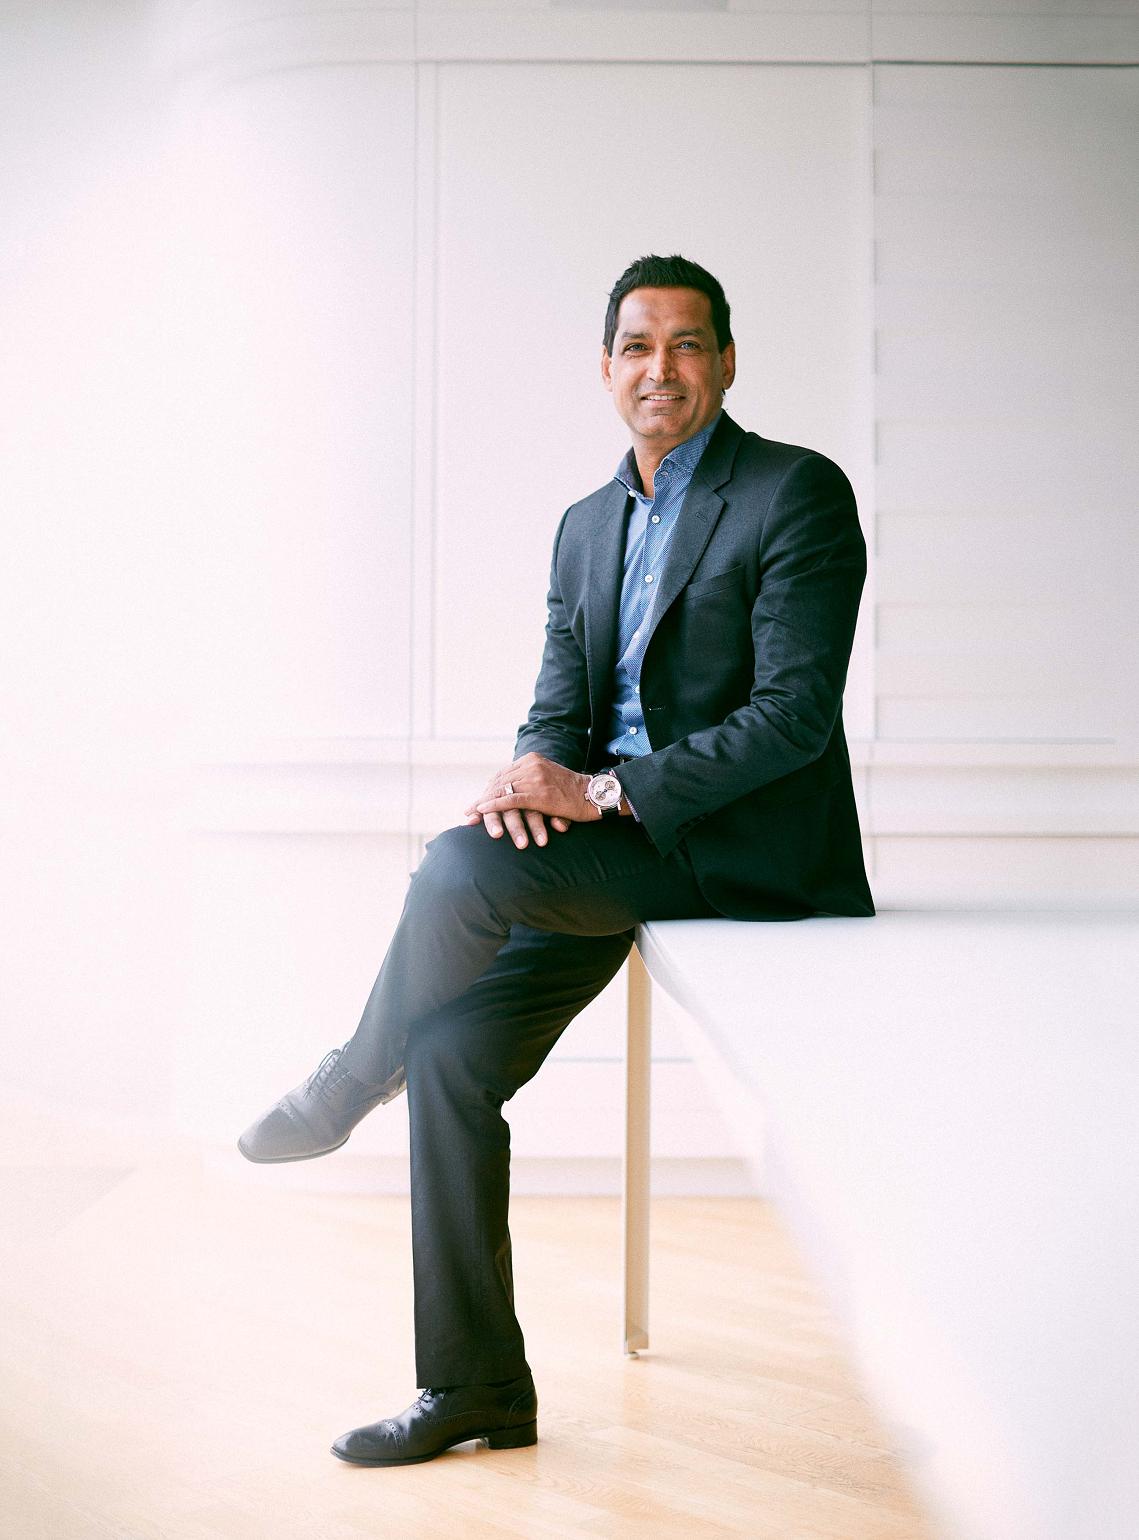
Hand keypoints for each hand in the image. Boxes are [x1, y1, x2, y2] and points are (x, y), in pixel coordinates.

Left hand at [463, 753, 595, 848]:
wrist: (592, 795)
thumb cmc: (572, 792)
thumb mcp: (548, 778)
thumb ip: (530, 779)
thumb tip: (510, 791)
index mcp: (532, 760)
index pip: (504, 774)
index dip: (488, 789)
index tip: (477, 802)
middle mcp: (531, 765)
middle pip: (499, 782)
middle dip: (483, 798)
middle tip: (468, 811)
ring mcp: (534, 778)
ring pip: (502, 790)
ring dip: (484, 804)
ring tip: (472, 815)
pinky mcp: (539, 793)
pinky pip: (510, 799)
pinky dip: (494, 806)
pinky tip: (483, 812)